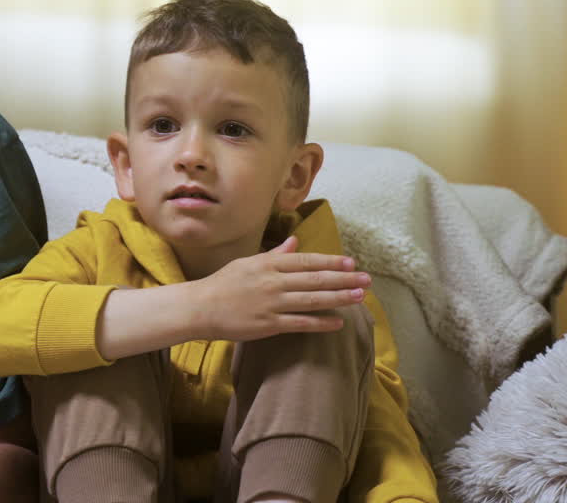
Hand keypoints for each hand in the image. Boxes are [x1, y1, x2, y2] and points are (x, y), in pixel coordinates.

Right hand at [193, 236, 369, 340]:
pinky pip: (300, 323)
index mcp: (268, 263)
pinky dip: (321, 323)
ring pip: (312, 299)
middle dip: (344, 279)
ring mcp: (271, 303)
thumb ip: (274, 254)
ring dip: (339, 298)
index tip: (351, 263)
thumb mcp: (248, 262)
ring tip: (359, 297)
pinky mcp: (268, 324)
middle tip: (366, 280)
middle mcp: (273, 281)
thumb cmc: (224, 283)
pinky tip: (338, 322)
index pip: (307, 261)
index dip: (331, 261)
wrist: (200, 307)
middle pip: (315, 279)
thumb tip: (294, 242)